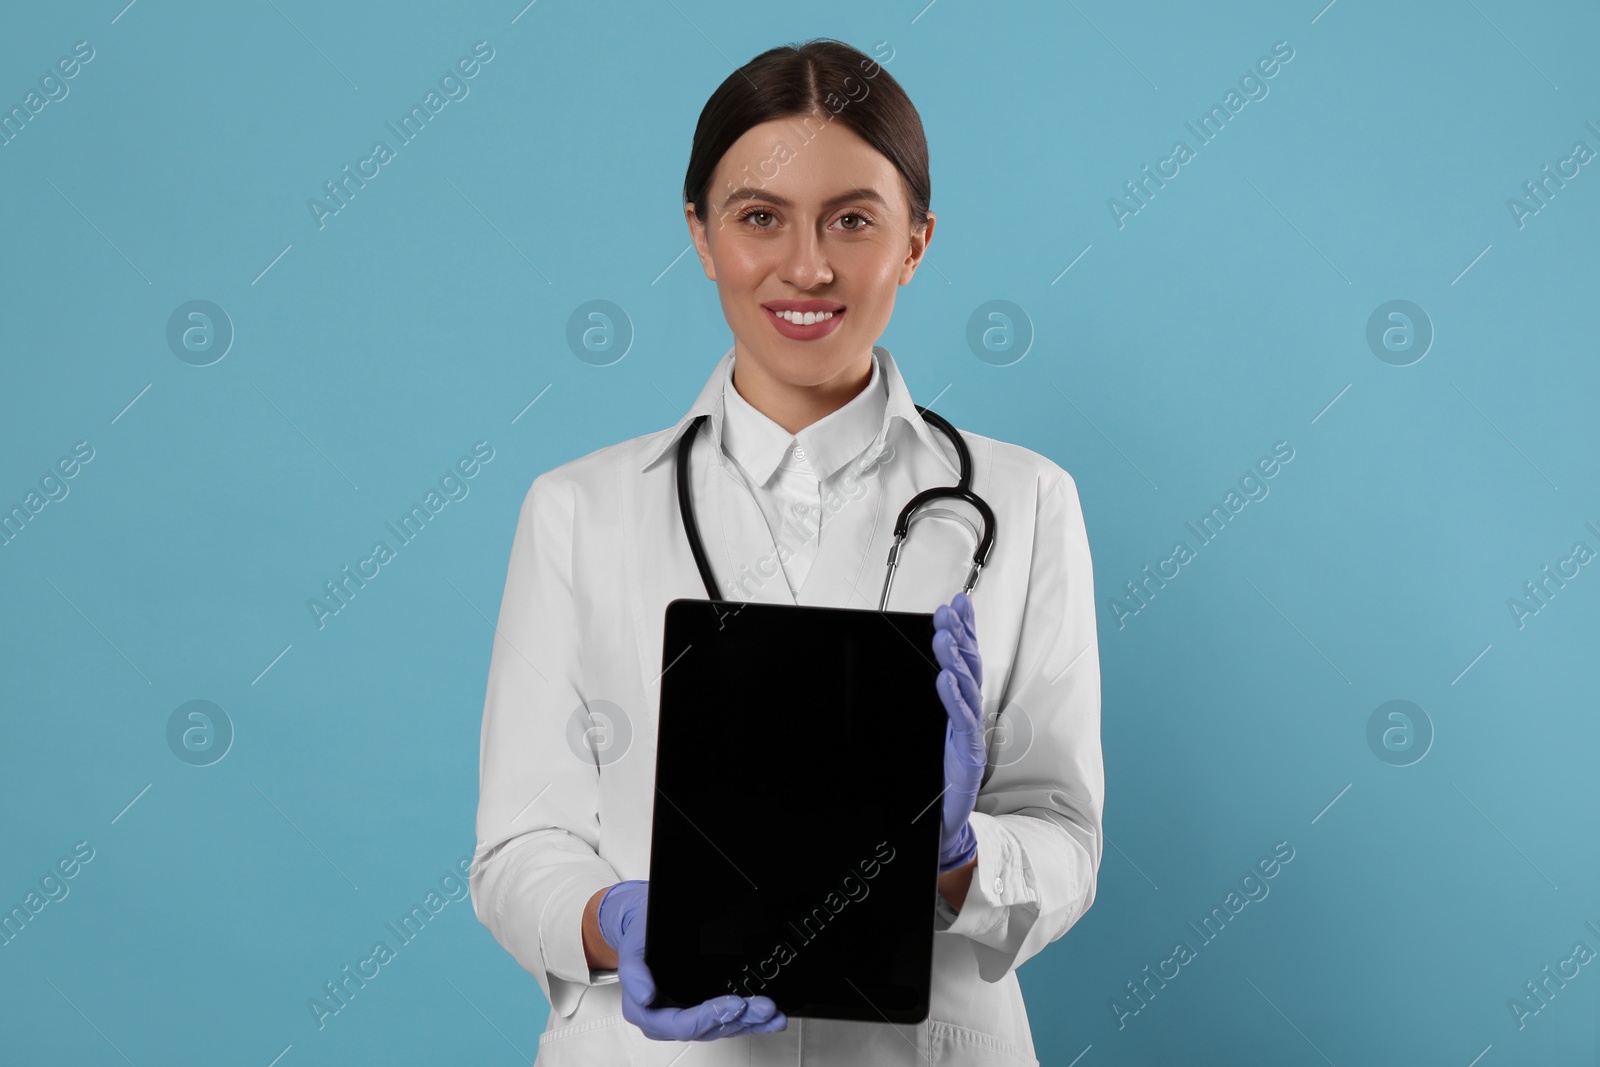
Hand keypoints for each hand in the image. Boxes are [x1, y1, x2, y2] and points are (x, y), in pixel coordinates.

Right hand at [598, 880, 787, 1040]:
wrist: (645, 930)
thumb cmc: (640, 940)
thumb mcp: (632, 950)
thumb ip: (634, 974)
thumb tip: (644, 996)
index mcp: (647, 1013)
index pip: (683, 1024)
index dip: (710, 1017)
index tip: (734, 1003)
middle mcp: (669, 1021)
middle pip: (708, 1029)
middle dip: (739, 1019)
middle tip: (762, 1006)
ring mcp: (688, 1017)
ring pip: (722, 1028)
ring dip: (750, 1022)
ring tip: (772, 1013)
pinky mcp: (704, 1012)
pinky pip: (728, 1022)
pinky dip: (751, 1021)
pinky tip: (770, 1019)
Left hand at [932, 591, 983, 872]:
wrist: (946, 824)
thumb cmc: (938, 779)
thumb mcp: (933, 733)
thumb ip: (936, 703)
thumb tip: (928, 670)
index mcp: (959, 707)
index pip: (965, 661)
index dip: (964, 631)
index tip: (956, 603)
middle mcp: (968, 716)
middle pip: (970, 668)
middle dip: (962, 636)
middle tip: (951, 609)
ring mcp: (970, 734)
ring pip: (967, 691)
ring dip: (956, 660)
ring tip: (944, 635)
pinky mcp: (968, 756)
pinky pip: (962, 723)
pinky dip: (954, 699)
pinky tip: (945, 678)